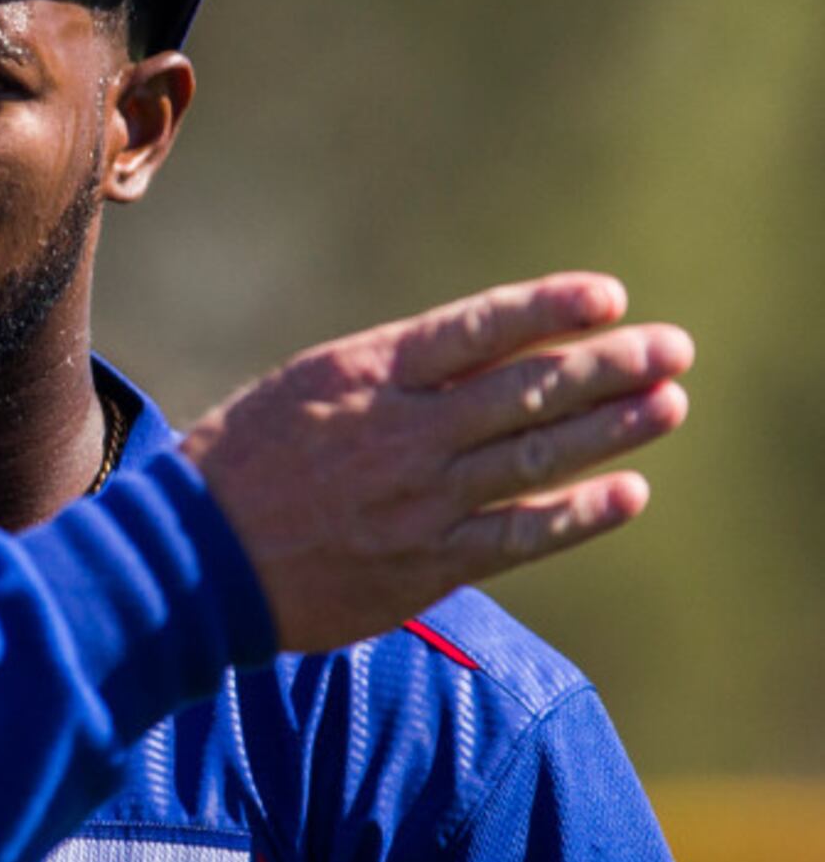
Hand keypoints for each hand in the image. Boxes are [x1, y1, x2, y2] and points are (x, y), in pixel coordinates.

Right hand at [177, 273, 691, 655]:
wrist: (190, 560)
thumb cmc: (239, 468)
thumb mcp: (302, 392)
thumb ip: (388, 378)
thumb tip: (477, 357)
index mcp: (364, 376)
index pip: (477, 329)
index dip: (549, 309)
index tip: (608, 298)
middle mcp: (400, 432)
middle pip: (526, 390)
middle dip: (608, 366)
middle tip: (671, 348)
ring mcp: (418, 500)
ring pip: (536, 456)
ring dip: (612, 428)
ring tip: (669, 403)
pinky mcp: (424, 564)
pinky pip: (520, 535)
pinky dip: (579, 513)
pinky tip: (628, 492)